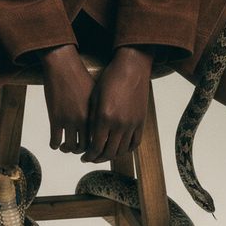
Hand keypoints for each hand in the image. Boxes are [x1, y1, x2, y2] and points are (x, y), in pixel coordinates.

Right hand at [39, 44, 94, 153]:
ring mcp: (69, 120)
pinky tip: (54, 143)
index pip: (98, 139)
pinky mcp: (55, 118)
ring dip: (66, 149)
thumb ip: (96, 111)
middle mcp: (84, 119)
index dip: (94, 147)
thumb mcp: (94, 93)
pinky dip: (54, 145)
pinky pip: (55, 140)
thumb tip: (99, 125)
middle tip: (76, 150)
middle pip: (85, 147)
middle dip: (80, 152)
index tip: (90, 148)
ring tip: (64, 146)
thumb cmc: (79, 75)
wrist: (63, 65)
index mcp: (95, 113)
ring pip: (70, 147)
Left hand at [82, 46, 152, 162]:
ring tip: (104, 154)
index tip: (84, 157)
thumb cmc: (110, 78)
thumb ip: (91, 118)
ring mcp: (132, 124)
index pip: (96, 146)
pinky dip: (127, 149)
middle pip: (109, 152)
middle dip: (98, 158)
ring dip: (112, 156)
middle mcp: (119, 124)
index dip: (89, 155)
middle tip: (92, 158)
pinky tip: (119, 149)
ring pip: (122, 150)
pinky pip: (135, 143)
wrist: (132, 67)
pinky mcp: (141, 121)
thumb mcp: (95, 96)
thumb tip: (88, 136)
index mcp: (104, 117)